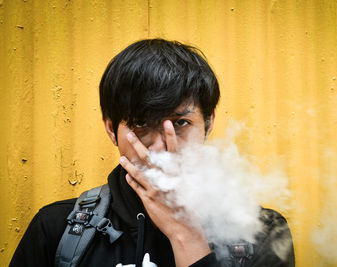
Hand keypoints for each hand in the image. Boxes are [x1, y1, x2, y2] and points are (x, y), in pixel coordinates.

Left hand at [119, 120, 210, 266]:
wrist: (184, 228)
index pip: (174, 150)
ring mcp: (155, 188)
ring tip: (122, 157)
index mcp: (179, 173)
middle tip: (130, 134)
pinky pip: (137, 187)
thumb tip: (190, 161)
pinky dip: (131, 180)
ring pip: (139, 171)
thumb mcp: (194, 187)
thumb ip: (189, 174)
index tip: (166, 123)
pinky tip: (126, 175)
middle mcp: (166, 178)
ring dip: (129, 163)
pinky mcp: (148, 199)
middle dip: (139, 144)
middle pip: (150, 157)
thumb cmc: (192, 208)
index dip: (170, 136)